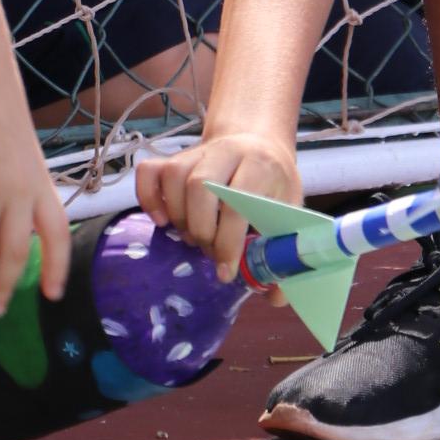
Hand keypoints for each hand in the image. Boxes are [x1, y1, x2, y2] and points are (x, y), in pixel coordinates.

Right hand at [0, 66, 72, 316]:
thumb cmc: (0, 108)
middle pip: (14, 252)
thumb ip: (18, 185)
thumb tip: (6, 217)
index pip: (56, 235)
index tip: (52, 294)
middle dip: (4, 286)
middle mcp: (19, 192)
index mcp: (41, 183)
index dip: (56, 267)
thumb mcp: (21, 152)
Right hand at [138, 128, 300, 277]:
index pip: (237, 201)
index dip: (229, 241)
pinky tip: (161, 220)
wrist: (258, 143)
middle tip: (210, 251)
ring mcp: (197, 152)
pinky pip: (149, 172)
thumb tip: (276, 297)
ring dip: (179, 217)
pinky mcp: (175, 157)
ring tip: (193, 237)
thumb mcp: (289, 208)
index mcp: (260, 164)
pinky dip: (149, 198)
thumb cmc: (273, 182)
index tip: (227, 270)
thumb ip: (283, 249)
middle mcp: (226, 151)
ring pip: (174, 177)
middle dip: (202, 230)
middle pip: (200, 186)